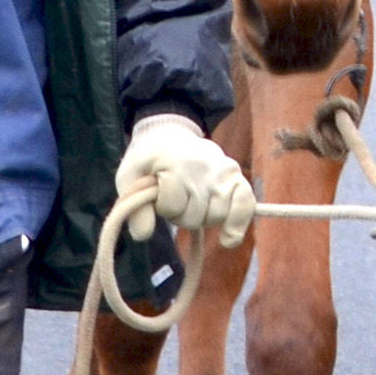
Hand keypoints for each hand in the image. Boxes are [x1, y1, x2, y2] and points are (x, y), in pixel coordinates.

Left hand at [118, 114, 251, 241]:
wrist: (170, 136)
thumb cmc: (149, 160)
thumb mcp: (129, 178)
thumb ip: (133, 207)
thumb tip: (142, 235)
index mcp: (175, 162)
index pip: (172, 206)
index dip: (163, 206)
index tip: (158, 191)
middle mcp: (204, 166)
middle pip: (195, 216)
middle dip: (182, 214)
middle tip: (176, 197)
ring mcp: (224, 171)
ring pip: (216, 217)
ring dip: (203, 217)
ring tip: (193, 200)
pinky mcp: (238, 177)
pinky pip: (246, 207)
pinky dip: (237, 225)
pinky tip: (227, 238)